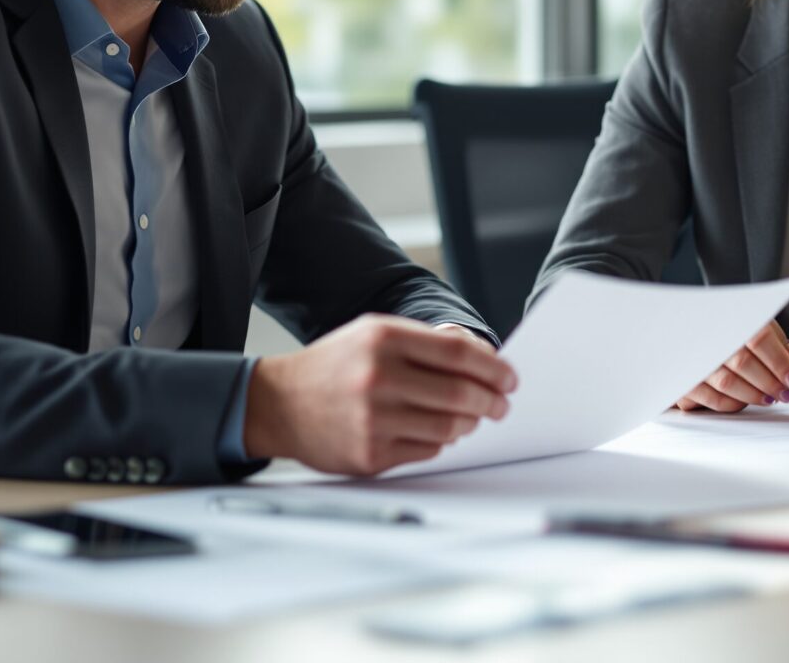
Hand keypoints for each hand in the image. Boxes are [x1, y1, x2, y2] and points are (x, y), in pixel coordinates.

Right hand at [243, 314, 517, 474]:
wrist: (279, 404)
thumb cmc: (335, 366)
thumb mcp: (372, 334)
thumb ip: (424, 343)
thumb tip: (482, 359)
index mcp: (382, 339)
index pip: (457, 353)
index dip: (493, 367)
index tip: (509, 377)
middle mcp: (378, 378)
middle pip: (459, 393)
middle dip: (491, 400)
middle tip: (501, 403)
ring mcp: (373, 420)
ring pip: (449, 427)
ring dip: (471, 423)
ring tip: (473, 417)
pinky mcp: (370, 454)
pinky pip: (427, 450)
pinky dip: (442, 442)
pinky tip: (441, 432)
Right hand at [675, 321, 788, 412]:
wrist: (689, 330)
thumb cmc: (730, 332)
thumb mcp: (757, 330)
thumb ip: (780, 345)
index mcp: (731, 316)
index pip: (759, 339)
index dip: (780, 363)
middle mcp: (708, 335)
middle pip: (743, 363)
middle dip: (770, 383)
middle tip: (785, 394)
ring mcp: (694, 358)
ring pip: (728, 383)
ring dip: (754, 395)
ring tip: (769, 398)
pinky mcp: (684, 380)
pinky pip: (712, 398)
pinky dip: (733, 404)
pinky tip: (746, 402)